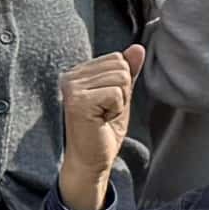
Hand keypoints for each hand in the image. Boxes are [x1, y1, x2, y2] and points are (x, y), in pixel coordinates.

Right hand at [54, 46, 143, 209]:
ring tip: (102, 116)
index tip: (107, 103)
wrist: (91, 161)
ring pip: (120, 79)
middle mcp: (70, 76)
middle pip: (121, 66)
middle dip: (122, 92)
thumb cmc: (103, 130)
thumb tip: (137, 48)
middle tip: (105, 112)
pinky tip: (100, 120)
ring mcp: (72, 87)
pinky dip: (116, 110)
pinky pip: (116, 94)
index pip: (118, 59)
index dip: (122, 84)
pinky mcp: (77, 101)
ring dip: (119, 102)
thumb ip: (128, 72)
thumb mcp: (121, 97)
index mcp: (78, 72)